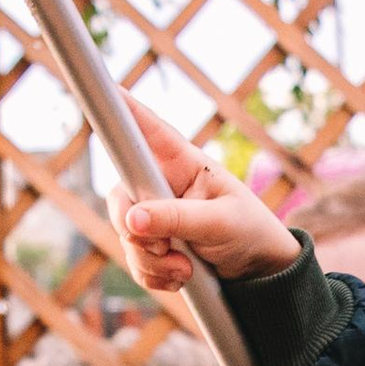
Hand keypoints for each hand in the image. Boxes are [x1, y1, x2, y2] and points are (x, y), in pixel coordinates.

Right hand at [117, 104, 300, 288]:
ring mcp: (154, 214)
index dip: (121, 107)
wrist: (259, 270)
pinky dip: (153, 275)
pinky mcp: (153, 244)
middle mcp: (160, 183)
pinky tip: (180, 277)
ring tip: (185, 268)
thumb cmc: (249, 230)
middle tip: (163, 247)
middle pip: (120, 196)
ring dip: (150, 260)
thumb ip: (176, 219)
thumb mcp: (219, 222)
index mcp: (181, 161)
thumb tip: (132, 220)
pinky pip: (134, 261)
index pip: (144, 127)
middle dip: (134, 229)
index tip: (105, 87)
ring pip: (125, 234)